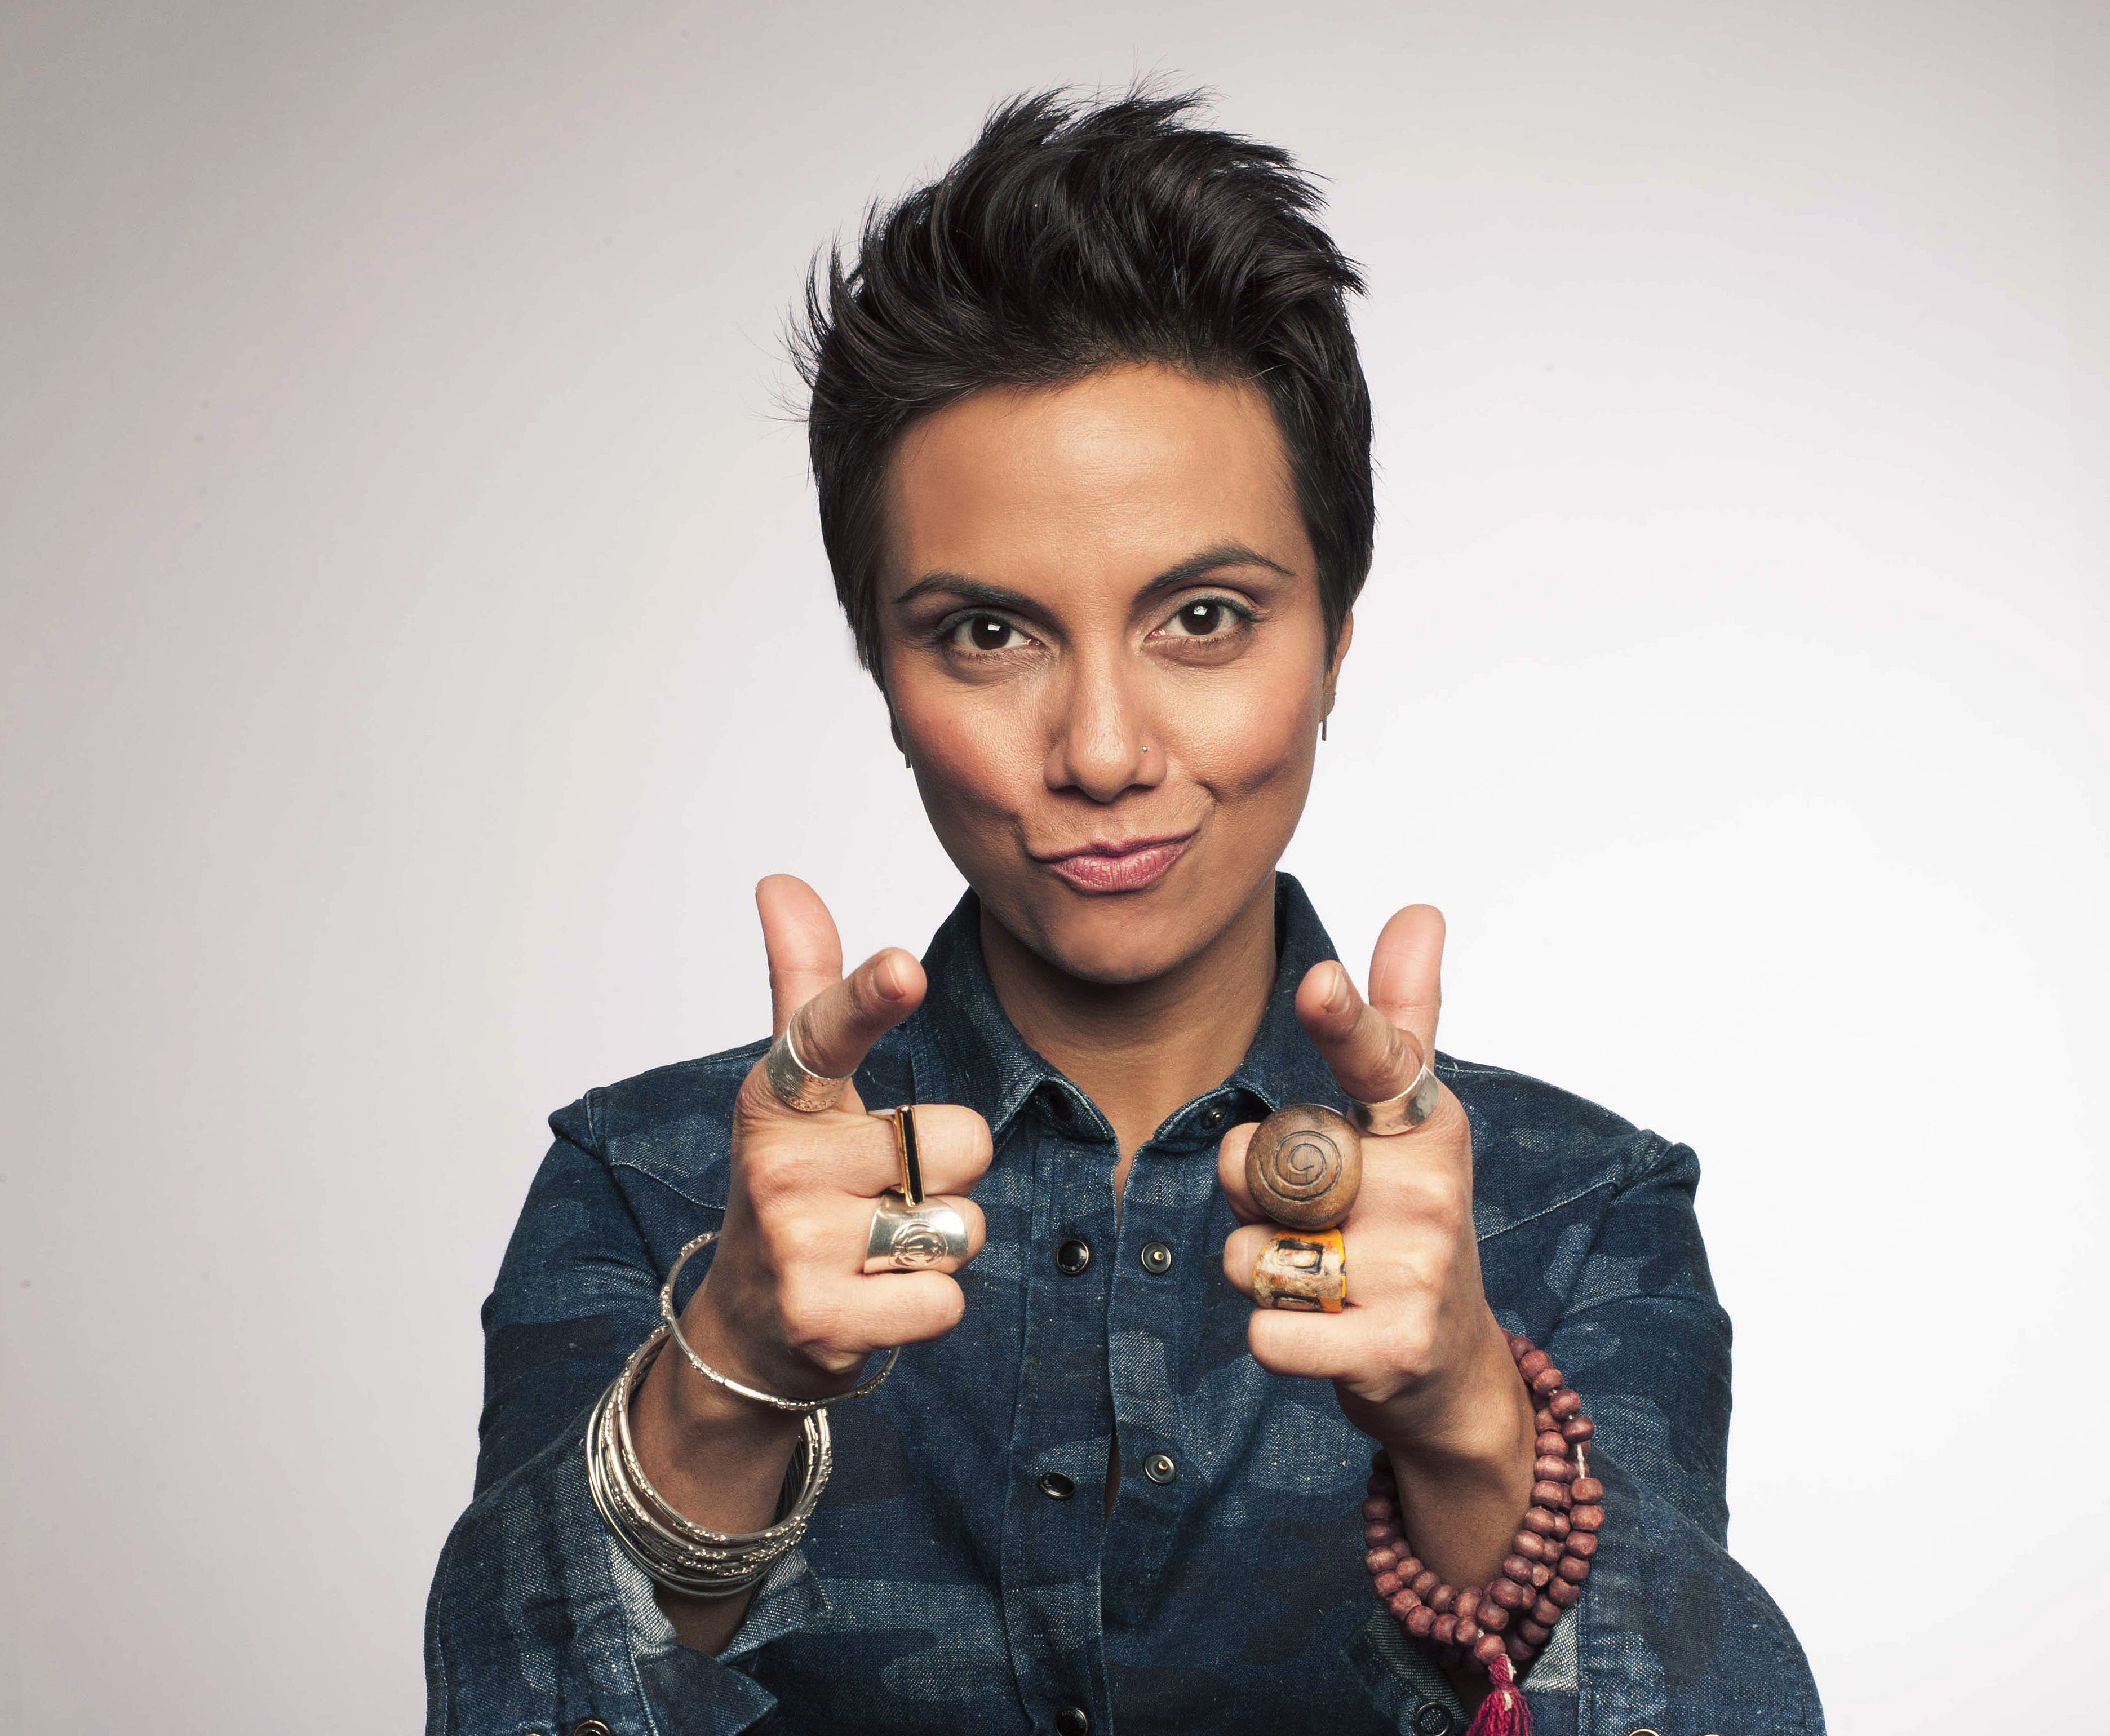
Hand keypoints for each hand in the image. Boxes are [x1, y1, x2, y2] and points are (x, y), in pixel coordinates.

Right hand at [675, 874, 993, 1405]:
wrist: (748, 1328)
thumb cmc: (795, 1185)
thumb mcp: (796, 1089)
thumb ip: (807, 987)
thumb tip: (781, 881)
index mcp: (778, 1098)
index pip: (826, 1034)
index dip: (869, 998)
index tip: (902, 967)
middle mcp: (779, 1166)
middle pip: (961, 1142)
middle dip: (945, 1175)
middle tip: (881, 1195)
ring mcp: (797, 1247)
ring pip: (963, 1224)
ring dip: (941, 1242)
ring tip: (878, 1250)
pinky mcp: (825, 1323)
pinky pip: (948, 1301)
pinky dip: (928, 1308)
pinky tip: (874, 1303)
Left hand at [1217, 905, 1534, 1587]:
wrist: (1447, 1367)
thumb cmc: (1406, 1227)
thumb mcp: (1407, 1121)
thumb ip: (1399, 1020)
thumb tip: (1419, 909)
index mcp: (1424, 1123)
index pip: (1379, 1061)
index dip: (1344, 1019)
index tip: (1319, 981)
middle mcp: (1429, 1190)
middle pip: (1263, 1166)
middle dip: (1252, 1193)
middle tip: (1311, 1219)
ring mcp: (1416, 1269)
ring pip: (1252, 1253)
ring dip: (1260, 1270)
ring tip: (1322, 1280)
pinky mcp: (1392, 1346)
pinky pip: (1268, 1332)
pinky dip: (1273, 1337)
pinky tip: (1323, 1334)